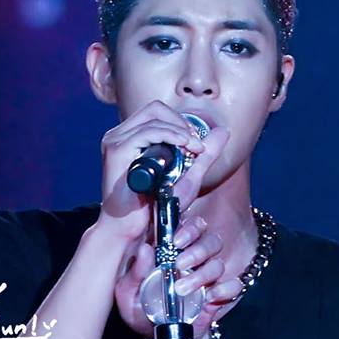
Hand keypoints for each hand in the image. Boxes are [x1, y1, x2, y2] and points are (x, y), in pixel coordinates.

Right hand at [96, 100, 206, 244]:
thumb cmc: (151, 206)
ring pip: (153, 118)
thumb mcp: (185, 176)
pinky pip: (147, 132)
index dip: (181, 121)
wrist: (129, 229)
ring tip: (195, 148)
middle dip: (181, 122)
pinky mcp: (117, 152)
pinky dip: (170, 135)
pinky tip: (184, 145)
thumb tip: (223, 131)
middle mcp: (118, 136)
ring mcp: (115, 142)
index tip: (198, 142)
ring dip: (180, 129)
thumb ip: (204, 154)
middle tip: (198, 144)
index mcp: (129, 138)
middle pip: (155, 109)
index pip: (157, 113)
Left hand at [115, 215, 242, 338]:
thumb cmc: (141, 311)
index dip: (188, 229)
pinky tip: (209, 297)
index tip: (175, 241)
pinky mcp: (219, 297)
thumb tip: (145, 249)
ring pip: (218, 263)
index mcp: (173, 251)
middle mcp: (194, 261)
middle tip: (179, 263)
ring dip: (203, 273)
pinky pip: (234, 286)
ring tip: (182, 289)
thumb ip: (135, 272)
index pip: (190, 228)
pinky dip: (225, 289)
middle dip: (197, 250)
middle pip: (210, 241)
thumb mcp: (128, 293)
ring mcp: (207, 278)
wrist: (158, 337)